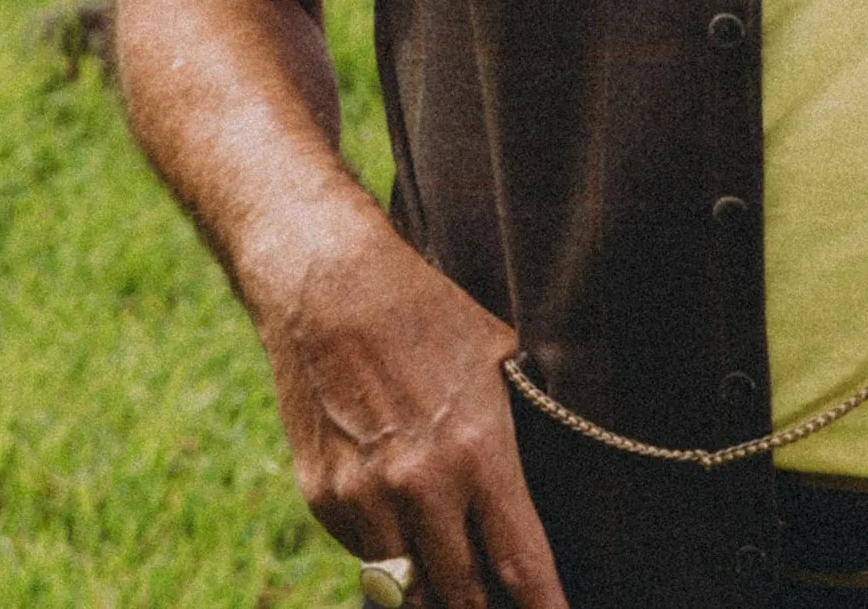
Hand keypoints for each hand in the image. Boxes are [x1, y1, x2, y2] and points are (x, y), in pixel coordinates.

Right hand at [259, 217, 568, 608]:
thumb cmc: (427, 313)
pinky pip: (363, 555)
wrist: (329, 289)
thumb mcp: (498, 357)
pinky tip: (403, 531)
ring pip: (405, 592)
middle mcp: (421, 488)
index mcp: (478, 451)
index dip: (544, 607)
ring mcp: (364, 499)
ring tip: (455, 592)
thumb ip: (519, 421)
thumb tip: (541, 466)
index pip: (519, 559)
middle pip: (460, 596)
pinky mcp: (322, 498)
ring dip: (432, 598)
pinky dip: (387, 556)